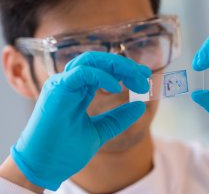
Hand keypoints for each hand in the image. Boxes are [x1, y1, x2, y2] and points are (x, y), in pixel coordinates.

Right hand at [10, 51, 150, 189]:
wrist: (44, 167)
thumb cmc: (65, 150)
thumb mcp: (100, 131)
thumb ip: (118, 118)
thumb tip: (141, 106)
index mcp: (79, 91)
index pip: (104, 70)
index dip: (125, 71)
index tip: (145, 78)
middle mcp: (70, 83)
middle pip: (100, 61)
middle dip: (125, 66)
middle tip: (145, 76)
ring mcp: (62, 84)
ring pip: (91, 61)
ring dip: (117, 67)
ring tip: (136, 79)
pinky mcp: (57, 89)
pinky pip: (82, 73)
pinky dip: (101, 76)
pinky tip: (117, 87)